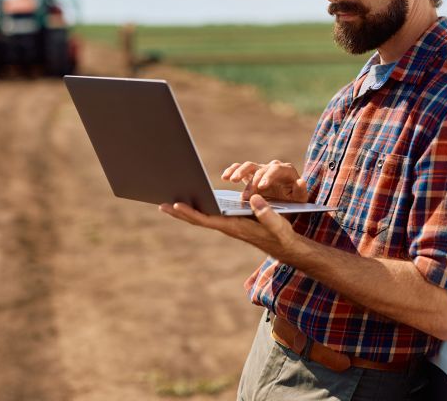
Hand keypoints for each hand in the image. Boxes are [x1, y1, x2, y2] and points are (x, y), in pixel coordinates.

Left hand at [159, 194, 298, 258]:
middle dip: (180, 212)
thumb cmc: (282, 236)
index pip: (207, 220)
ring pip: (202, 218)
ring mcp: (228, 226)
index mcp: (235, 227)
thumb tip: (254, 198)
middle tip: (160, 204)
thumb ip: (267, 213)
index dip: (191, 212)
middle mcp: (227, 227)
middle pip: (198, 220)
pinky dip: (197, 209)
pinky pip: (209, 216)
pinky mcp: (231, 223)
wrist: (286, 248)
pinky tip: (191, 202)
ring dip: (186, 211)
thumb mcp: (279, 224)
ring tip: (169, 201)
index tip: (175, 204)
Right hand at [221, 160, 307, 202]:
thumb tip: (301, 181)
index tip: (261, 187)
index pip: (276, 170)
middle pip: (260, 169)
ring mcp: (261, 169)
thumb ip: (300, 191)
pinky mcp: (250, 174)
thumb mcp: (300, 200)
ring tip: (232, 180)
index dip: (268, 176)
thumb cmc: (294, 202)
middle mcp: (273, 167)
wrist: (286, 205)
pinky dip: (232, 170)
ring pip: (249, 166)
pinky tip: (225, 177)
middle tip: (245, 197)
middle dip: (252, 183)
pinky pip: (239, 168)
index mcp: (286, 171)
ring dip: (240, 172)